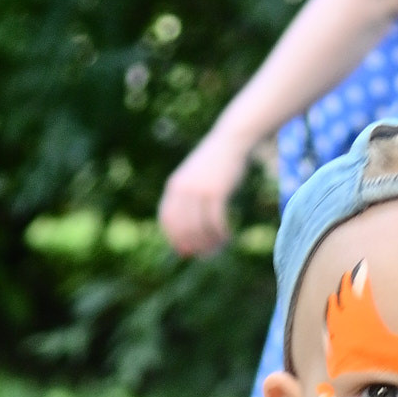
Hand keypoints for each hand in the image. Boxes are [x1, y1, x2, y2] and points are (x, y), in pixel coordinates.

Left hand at [158, 128, 250, 258]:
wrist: (230, 142)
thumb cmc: (215, 164)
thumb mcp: (195, 178)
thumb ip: (188, 199)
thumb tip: (189, 225)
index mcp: (174, 186)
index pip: (167, 219)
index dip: (174, 239)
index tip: (186, 252)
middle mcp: (183, 189)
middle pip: (183, 228)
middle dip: (194, 245)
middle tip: (207, 254)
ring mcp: (199, 190)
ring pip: (200, 228)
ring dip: (210, 242)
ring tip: (220, 247)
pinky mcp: (216, 192)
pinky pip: (216, 221)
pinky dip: (221, 233)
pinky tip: (228, 237)